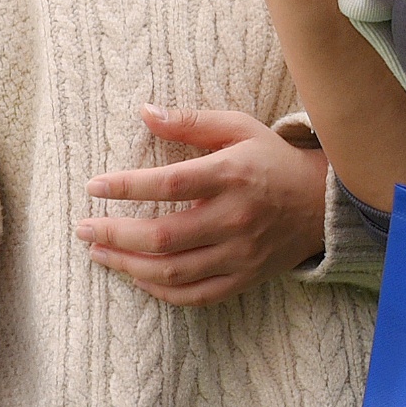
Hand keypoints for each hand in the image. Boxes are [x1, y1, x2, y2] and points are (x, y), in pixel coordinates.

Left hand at [78, 106, 331, 305]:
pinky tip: (135, 277)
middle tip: (82, 228)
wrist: (322, 203)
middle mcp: (235, 218)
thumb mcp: (238, 128)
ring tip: (98, 252)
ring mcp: (240, 254)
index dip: (126, 187)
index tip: (93, 186)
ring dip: (128, 266)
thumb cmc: (272, 159)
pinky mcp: (245, 278)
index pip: (169, 185)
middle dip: (114, 235)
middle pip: (164, 237)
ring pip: (174, 272)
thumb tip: (144, 111)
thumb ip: (190, 121)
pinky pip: (195, 295)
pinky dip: (160, 292)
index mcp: (230, 176)